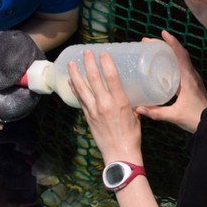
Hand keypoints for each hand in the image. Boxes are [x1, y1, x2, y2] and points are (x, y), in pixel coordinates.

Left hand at [68, 49, 142, 163]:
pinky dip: (75, 89)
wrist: (120, 154)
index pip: (111, 77)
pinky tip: (71, 81)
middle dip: (88, 63)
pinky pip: (79, 99)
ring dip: (75, 74)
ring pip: (82, 88)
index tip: (103, 53)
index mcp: (120, 102)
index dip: (106, 63)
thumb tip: (131, 95)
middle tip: (86, 52)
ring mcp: (94, 110)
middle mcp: (104, 104)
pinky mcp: (88, 117)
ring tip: (71, 63)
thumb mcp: (135, 116)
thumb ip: (132, 104)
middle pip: (94, 79)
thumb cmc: (132, 136)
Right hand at [135, 30, 206, 132]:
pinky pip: (181, 67)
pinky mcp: (191, 84)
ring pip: (180, 59)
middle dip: (164, 45)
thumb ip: (156, 112)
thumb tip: (138, 108)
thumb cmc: (197, 118)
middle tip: (147, 42)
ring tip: (152, 49)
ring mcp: (192, 79)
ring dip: (168, 51)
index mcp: (188, 79)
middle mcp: (191, 76)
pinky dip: (171, 61)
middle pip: (179, 54)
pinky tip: (161, 66)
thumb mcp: (175, 116)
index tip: (163, 33)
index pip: (181, 55)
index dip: (172, 42)